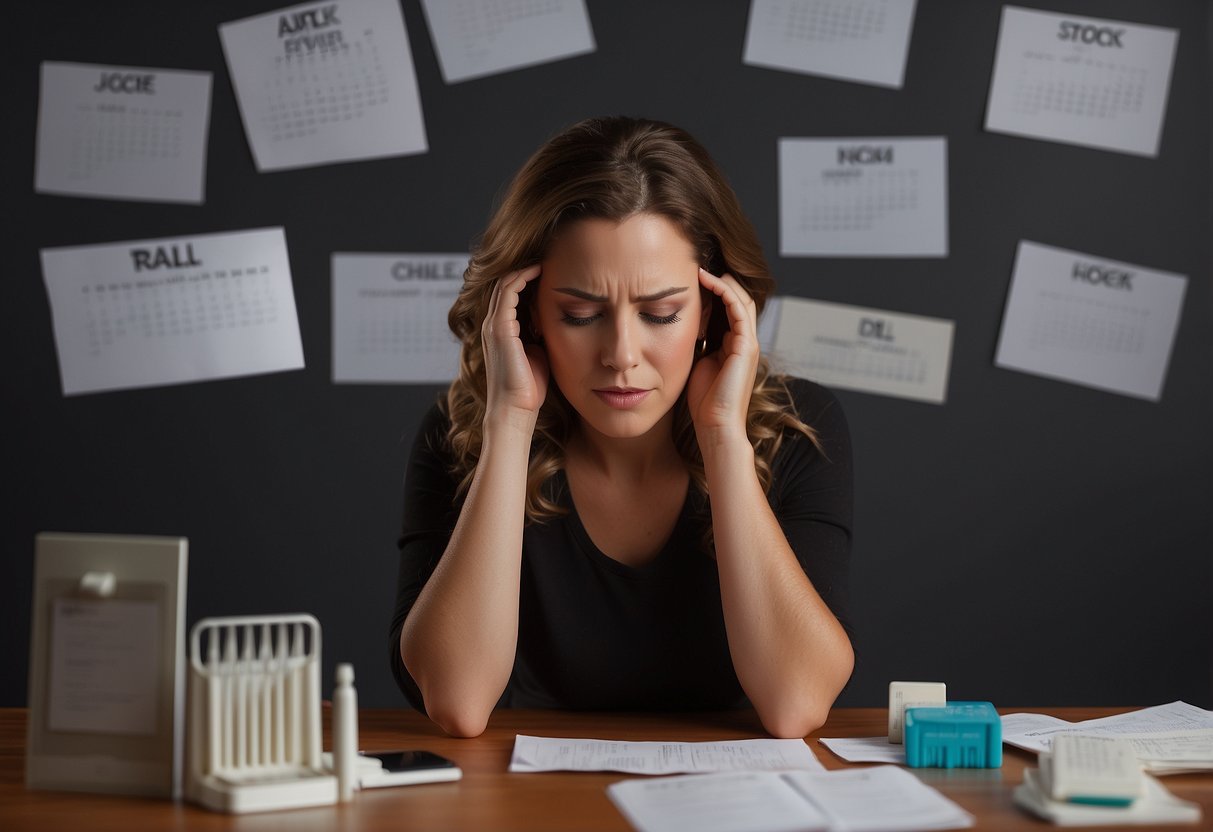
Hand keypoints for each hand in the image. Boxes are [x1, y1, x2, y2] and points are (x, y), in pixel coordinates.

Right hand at [482, 266, 548, 426]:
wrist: (516, 409)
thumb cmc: (529, 388)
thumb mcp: (538, 353)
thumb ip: (540, 335)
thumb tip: (554, 322)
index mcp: (501, 330)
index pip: (510, 293)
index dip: (528, 278)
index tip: (551, 268)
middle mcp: (493, 324)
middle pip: (505, 284)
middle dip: (525, 268)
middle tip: (548, 255)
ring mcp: (493, 325)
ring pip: (505, 283)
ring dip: (524, 268)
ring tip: (545, 257)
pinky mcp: (499, 328)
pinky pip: (507, 292)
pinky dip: (522, 277)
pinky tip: (539, 269)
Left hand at [686, 269, 758, 439]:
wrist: (716, 426)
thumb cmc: (704, 402)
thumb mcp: (697, 364)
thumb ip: (697, 345)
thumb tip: (681, 328)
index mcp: (734, 345)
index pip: (728, 308)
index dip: (712, 290)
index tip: (689, 278)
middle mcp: (745, 341)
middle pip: (738, 298)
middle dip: (719, 280)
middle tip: (695, 265)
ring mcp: (748, 342)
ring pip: (740, 297)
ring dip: (721, 279)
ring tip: (699, 267)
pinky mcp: (746, 345)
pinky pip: (738, 307)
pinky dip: (723, 289)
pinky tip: (705, 279)